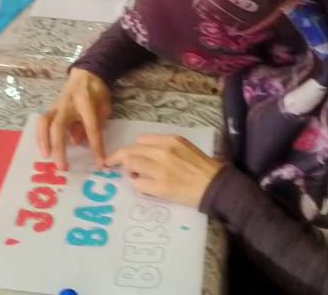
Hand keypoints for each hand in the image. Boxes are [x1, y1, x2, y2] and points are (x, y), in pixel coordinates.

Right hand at [37, 68, 112, 168]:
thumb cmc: (97, 92)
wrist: (85, 74)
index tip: (99, 163)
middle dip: (58, 147)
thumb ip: (93, 124)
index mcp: (86, 103)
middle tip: (61, 166)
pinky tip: (43, 148)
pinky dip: (41, 136)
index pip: (90, 128)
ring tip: (46, 156)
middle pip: (58, 126)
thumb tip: (76, 142)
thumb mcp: (102, 107)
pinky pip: (43, 122)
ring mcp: (56, 105)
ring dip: (43, 140)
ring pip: (44, 122)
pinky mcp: (51, 108)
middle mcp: (67, 104)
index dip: (95, 146)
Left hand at [106, 134, 224, 209]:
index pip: (140, 140)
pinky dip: (138, 186)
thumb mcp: (185, 147)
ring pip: (131, 165)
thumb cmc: (203, 167)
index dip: (132, 148)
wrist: (217, 186)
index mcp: (170, 140)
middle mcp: (162, 152)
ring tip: (134, 176)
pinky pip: (139, 185)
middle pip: (130, 151)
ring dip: (129, 171)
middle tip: (110, 163)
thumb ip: (165, 146)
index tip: (128, 154)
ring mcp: (160, 170)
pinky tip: (144, 187)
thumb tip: (144, 151)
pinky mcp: (160, 187)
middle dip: (118, 158)